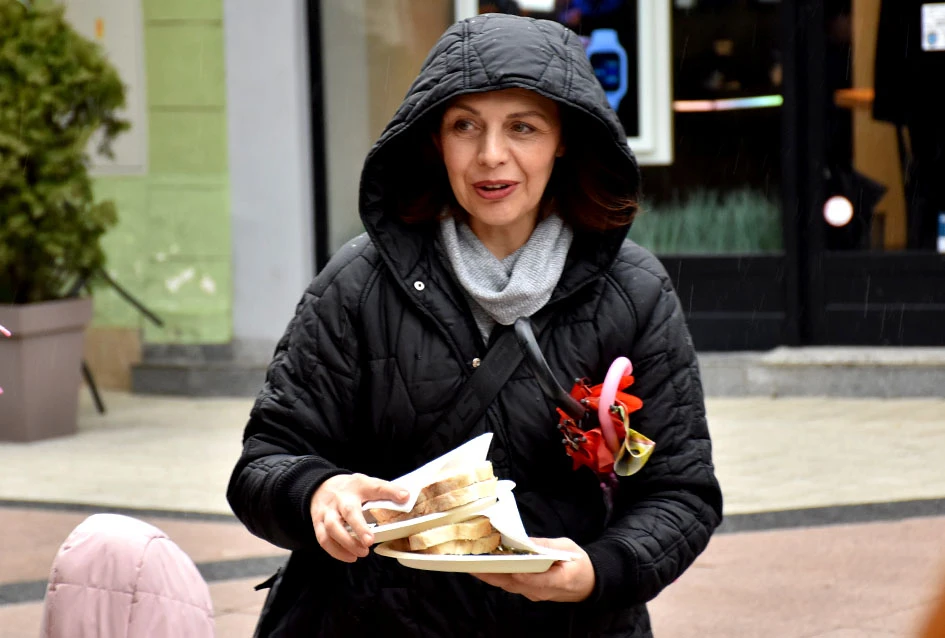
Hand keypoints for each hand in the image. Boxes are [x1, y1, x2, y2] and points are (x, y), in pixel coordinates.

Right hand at [310, 473, 407, 562]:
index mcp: (358, 486)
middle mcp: (341, 498)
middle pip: (349, 511)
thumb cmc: (350, 489)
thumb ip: (385, 491)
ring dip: (347, 543)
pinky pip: (324, 539)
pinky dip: (336, 551)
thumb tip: (406, 497)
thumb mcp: (367, 484)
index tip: (404, 496)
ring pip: (332, 528)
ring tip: (362, 553)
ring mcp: (327, 511)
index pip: (375, 486)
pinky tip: (350, 557)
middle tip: (370, 541)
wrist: (320, 486)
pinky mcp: (318, 523)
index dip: (390, 491)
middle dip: (359, 528)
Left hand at [472, 537, 594, 602]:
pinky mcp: (529, 592)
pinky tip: (487, 566)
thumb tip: (527, 541)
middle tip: (475, 564)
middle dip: (494, 574)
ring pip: (510, 586)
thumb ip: (547, 546)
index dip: (522, 575)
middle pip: (515, 584)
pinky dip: (498, 576)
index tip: (509, 567)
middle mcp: (543, 591)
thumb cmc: (580, 564)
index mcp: (560, 580)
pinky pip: (511, 585)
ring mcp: (535, 594)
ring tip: (475, 563)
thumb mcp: (568, 548)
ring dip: (492, 576)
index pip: (537, 581)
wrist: (588, 584)